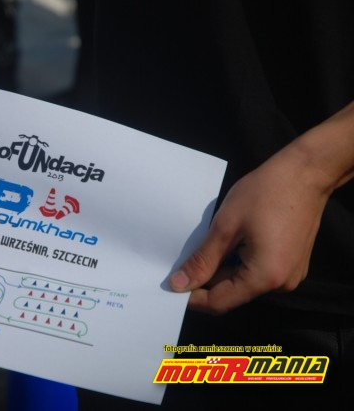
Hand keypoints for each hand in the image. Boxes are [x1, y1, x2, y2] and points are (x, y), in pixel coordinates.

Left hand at [170, 101, 353, 313]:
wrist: (305, 172)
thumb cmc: (265, 194)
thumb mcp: (225, 227)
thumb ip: (202, 260)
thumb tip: (178, 285)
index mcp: (264, 278)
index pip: (219, 303)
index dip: (192, 298)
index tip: (171, 286)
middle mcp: (280, 284)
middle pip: (231, 293)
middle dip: (205, 281)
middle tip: (182, 263)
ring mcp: (289, 275)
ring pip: (243, 282)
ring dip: (221, 269)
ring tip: (206, 247)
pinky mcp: (291, 263)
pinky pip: (256, 271)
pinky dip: (237, 262)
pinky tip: (227, 243)